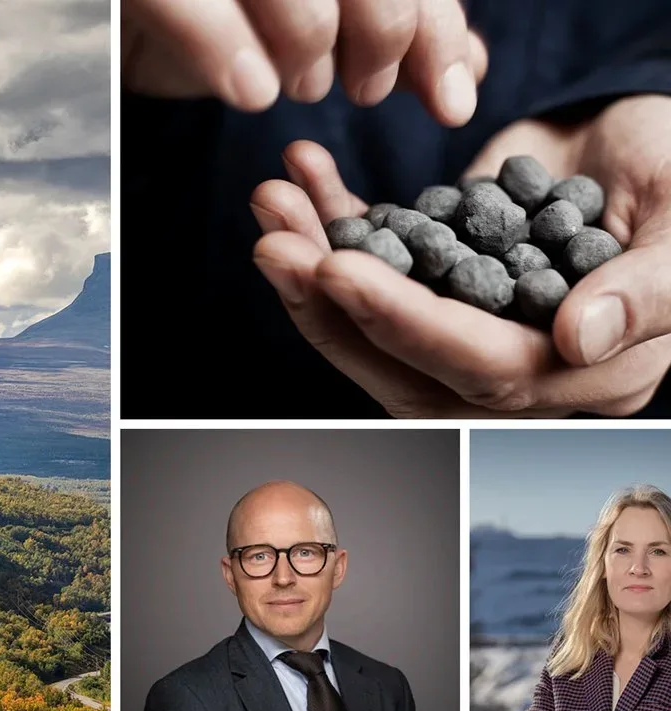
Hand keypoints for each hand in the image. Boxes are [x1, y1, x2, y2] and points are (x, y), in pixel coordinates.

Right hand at [121, 0, 485, 124]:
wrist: (106, 15)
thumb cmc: (216, 11)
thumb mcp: (310, 14)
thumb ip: (395, 23)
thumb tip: (472, 65)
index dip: (440, 32)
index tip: (453, 103)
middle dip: (385, 44)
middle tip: (365, 91)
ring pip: (302, 3)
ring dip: (308, 60)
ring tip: (294, 84)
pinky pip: (197, 9)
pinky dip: (231, 57)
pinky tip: (252, 93)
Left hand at [250, 95, 670, 416]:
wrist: (644, 139)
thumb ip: (648, 290)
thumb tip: (577, 339)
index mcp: (587, 372)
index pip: (484, 369)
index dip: (406, 325)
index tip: (339, 271)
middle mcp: (518, 367)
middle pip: (406, 362)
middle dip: (333, 306)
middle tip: (278, 244)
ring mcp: (470, 328)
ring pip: (372, 325)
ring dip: (314, 268)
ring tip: (275, 208)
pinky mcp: (435, 286)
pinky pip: (373, 270)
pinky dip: (333, 226)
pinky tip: (304, 186)